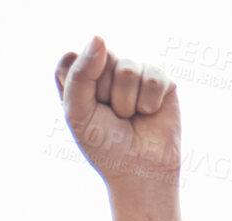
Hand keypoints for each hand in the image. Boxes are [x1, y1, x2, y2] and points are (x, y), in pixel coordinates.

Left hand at [53, 35, 180, 194]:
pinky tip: (148, 115)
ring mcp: (134, 73)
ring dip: (126, 102)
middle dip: (104, 93)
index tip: (85, 109)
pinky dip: (148, 103)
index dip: (79, 84)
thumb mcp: (79, 114)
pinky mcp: (160, 80)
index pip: (70, 60)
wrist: (139, 172)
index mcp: (81, 79)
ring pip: (127, 68)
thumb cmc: (105, 147)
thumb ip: (80, 75)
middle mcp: (106, 71)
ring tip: (129, 118)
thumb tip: (99, 38)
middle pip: (100, 58)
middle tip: (111, 116)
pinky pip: (152, 77)